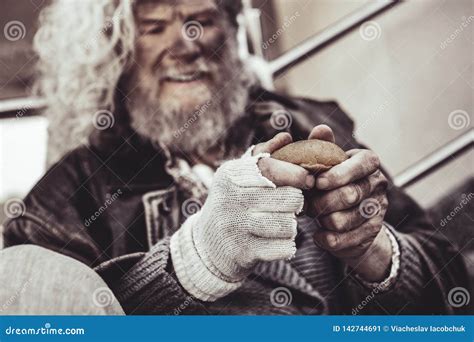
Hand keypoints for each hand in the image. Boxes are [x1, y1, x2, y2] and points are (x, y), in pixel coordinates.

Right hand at [170, 133, 311, 300]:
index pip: (274, 169)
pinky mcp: (244, 252)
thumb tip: (285, 137)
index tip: (308, 180)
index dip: (297, 174)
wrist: (208, 245)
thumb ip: (264, 155)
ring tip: (285, 221)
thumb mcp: (240, 176)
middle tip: (296, 204)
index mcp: (231, 175)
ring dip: (292, 224)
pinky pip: (284, 248)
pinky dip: (287, 245)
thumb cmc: (232, 202)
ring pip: (288, 224)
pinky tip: (279, 240)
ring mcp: (236, 228)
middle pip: (288, 198)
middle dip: (298, 201)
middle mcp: (231, 199)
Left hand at [307, 125, 391, 281]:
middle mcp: (378, 183)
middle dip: (321, 202)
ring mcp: (378, 209)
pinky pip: (342, 240)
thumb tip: (321, 129)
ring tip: (315, 217)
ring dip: (322, 220)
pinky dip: (324, 238)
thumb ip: (322, 147)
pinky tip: (319, 234)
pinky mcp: (371, 232)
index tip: (317, 182)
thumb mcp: (326, 164)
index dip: (337, 175)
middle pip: (349, 195)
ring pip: (343, 220)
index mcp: (368, 161)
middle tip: (308, 204)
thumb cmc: (330, 184)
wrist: (347, 219)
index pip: (360, 165)